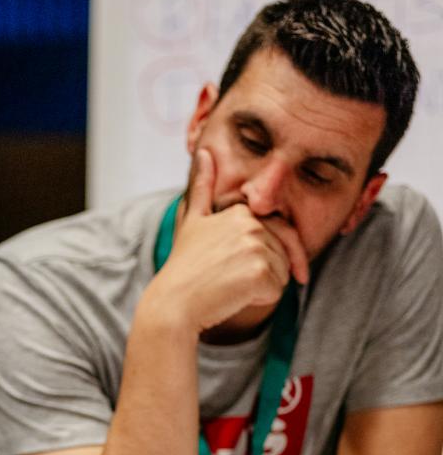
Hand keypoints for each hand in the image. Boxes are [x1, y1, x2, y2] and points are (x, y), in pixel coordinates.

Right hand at [144, 148, 307, 334]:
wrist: (172, 303)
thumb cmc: (183, 266)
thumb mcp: (192, 221)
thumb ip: (203, 186)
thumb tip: (205, 151)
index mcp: (240, 212)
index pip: (275, 234)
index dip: (265, 253)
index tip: (241, 268)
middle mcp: (250, 225)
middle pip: (281, 254)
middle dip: (263, 270)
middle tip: (229, 280)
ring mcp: (256, 248)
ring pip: (282, 273)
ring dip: (261, 286)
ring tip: (228, 287)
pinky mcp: (259, 272)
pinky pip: (277, 290)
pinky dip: (259, 299)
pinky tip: (232, 297)